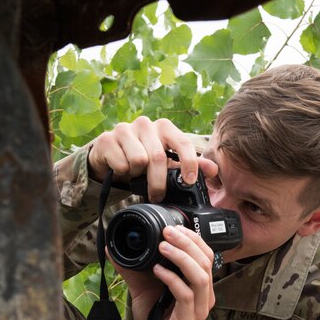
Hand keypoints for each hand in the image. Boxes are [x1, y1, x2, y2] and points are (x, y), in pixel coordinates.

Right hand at [86, 116, 217, 202]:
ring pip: (139, 160)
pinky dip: (122, 172)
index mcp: (164, 127)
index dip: (189, 163)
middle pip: (158, 157)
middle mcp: (145, 123)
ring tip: (135, 172)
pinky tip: (121, 168)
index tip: (190, 181)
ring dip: (137, 174)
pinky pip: (121, 164)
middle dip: (158, 182)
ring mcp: (124, 129)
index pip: (183, 142)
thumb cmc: (142, 159)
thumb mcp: (168, 163)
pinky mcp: (106, 139)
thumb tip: (213, 170)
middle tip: (157, 195)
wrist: (108, 158)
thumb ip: (190, 165)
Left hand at [111, 226, 215, 319]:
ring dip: (181, 258)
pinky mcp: (189, 319)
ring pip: (200, 276)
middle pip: (206, 261)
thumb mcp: (143, 287)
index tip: (175, 227)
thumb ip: (133, 268)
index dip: (193, 238)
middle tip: (167, 232)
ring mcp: (199, 308)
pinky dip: (172, 279)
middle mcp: (205, 295)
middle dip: (187, 242)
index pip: (206, 255)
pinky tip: (157, 271)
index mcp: (200, 284)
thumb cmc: (156, 318)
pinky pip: (185, 294)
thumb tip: (113, 248)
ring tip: (162, 247)